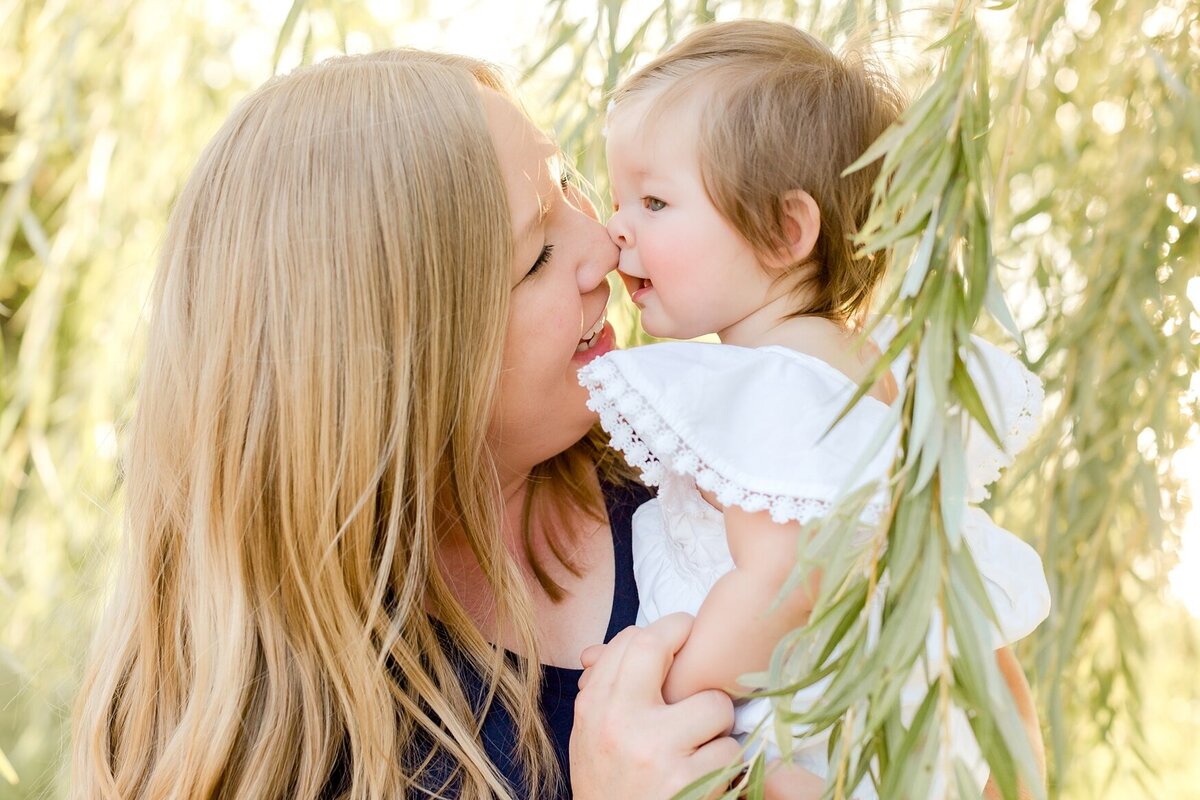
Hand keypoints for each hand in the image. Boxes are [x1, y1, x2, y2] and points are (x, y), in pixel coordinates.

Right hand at [570, 613, 740, 799]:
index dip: (664, 629)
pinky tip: (707, 775)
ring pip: (713, 705)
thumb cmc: (608, 787)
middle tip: (705, 651)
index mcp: (594, 709)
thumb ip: (603, 690)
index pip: (630, 642)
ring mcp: (657, 751)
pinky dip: (726, 762)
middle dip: (689, 640)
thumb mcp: (590, 737)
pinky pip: (730, 750)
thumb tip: (610, 646)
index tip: (682, 631)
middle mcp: (620, 723)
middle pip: (660, 650)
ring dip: (716, 723)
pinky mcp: (691, 782)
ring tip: (699, 743)